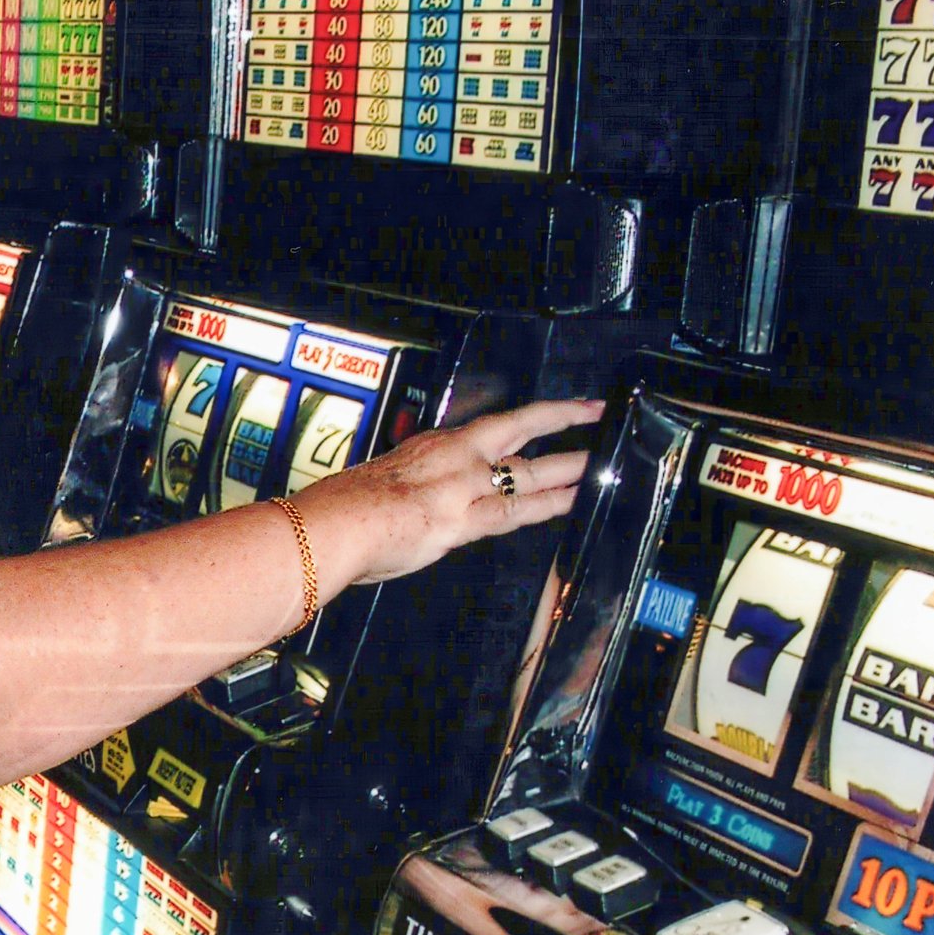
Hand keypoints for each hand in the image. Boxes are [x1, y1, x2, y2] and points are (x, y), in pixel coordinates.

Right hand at [323, 397, 605, 584]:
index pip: (492, 426)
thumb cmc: (342, 509)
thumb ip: (409, 486)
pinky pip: (518, 509)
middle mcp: (454, 458)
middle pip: (519, 432)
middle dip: (562, 423)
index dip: (532, 415)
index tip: (558, 409)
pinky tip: (575, 501)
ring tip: (600, 465)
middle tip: (595, 417)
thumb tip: (415, 499)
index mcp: (432, 446)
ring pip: (529, 471)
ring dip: (569, 468)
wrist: (333, 525)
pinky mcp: (464, 519)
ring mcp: (463, 487)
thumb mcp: (381, 481)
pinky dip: (551, 505)